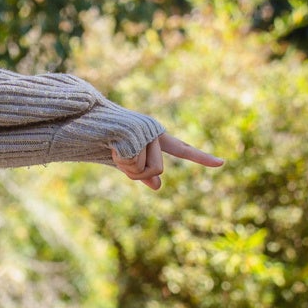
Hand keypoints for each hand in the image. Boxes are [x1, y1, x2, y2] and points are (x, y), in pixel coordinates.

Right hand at [109, 133, 223, 190]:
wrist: (85, 122)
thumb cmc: (103, 140)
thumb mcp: (126, 161)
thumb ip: (143, 172)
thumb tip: (158, 185)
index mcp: (157, 137)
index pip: (183, 149)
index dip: (202, 157)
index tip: (222, 163)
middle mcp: (155, 133)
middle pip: (157, 170)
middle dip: (137, 174)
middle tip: (119, 158)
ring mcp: (146, 132)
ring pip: (144, 169)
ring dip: (126, 167)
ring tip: (113, 149)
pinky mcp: (134, 133)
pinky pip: (131, 161)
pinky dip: (118, 160)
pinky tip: (110, 145)